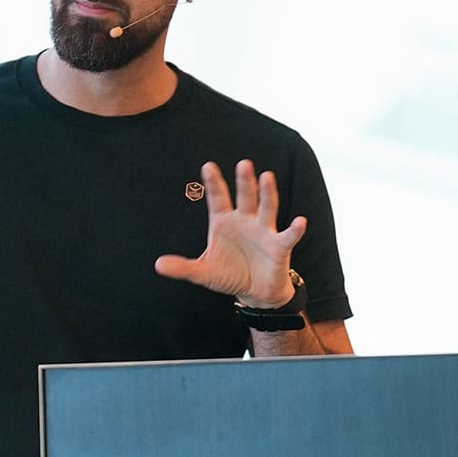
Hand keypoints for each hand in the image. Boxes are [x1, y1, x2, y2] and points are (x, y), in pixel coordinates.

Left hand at [154, 160, 305, 306]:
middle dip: (244, 181)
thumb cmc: (229, 275)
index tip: (208, 166)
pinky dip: (295, 229)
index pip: (218, 198)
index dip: (214, 184)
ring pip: (266, 208)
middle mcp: (244, 220)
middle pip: (245, 197)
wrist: (254, 293)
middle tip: (243, 164)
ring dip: (267, 193)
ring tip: (267, 177)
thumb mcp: (203, 272)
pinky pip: (288, 236)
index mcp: (223, 222)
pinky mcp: (279, 246)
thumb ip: (182, 267)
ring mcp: (263, 231)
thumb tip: (158, 265)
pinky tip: (299, 221)